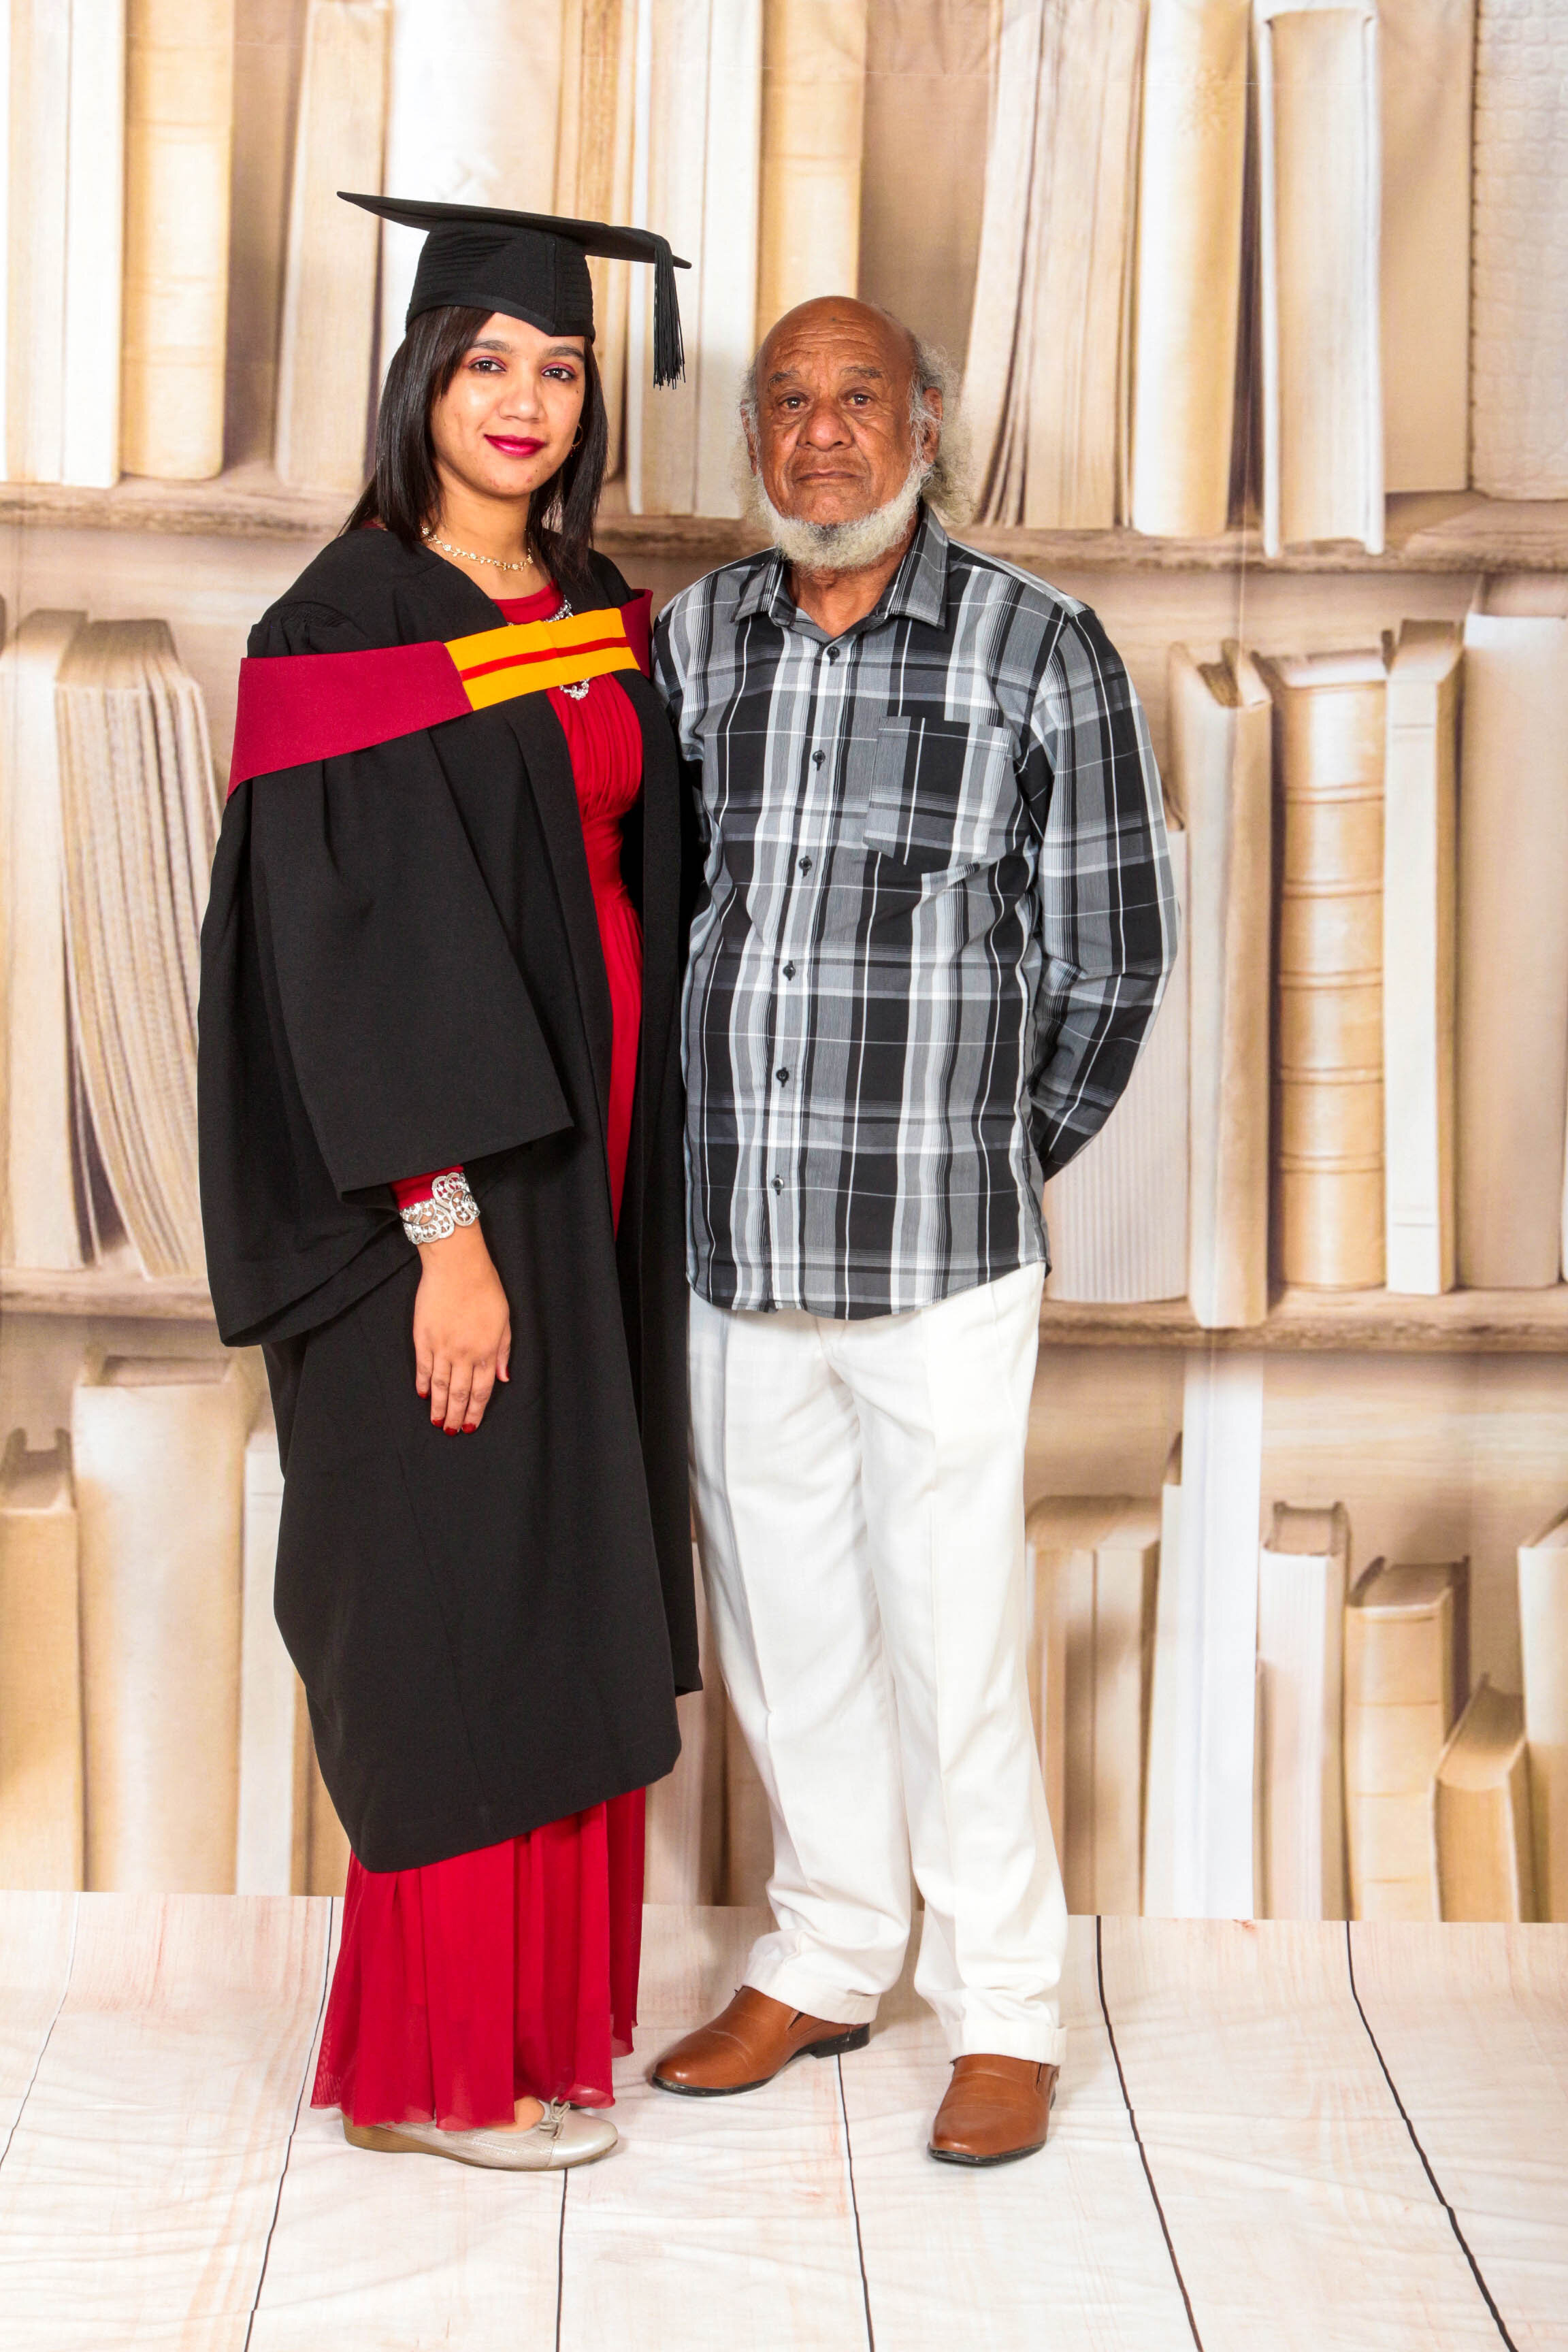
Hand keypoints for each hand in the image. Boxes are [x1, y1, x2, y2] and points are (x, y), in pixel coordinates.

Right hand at [411, 1222, 510, 1431]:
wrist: (457, 1266)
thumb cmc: (485, 1289)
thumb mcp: (505, 1320)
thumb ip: (502, 1352)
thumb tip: (503, 1377)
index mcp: (486, 1351)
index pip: (482, 1390)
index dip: (475, 1410)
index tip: (471, 1425)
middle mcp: (464, 1354)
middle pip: (459, 1393)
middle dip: (456, 1415)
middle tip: (451, 1432)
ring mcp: (442, 1347)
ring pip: (440, 1385)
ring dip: (438, 1407)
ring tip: (437, 1422)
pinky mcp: (423, 1338)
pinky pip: (423, 1367)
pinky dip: (423, 1383)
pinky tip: (423, 1395)